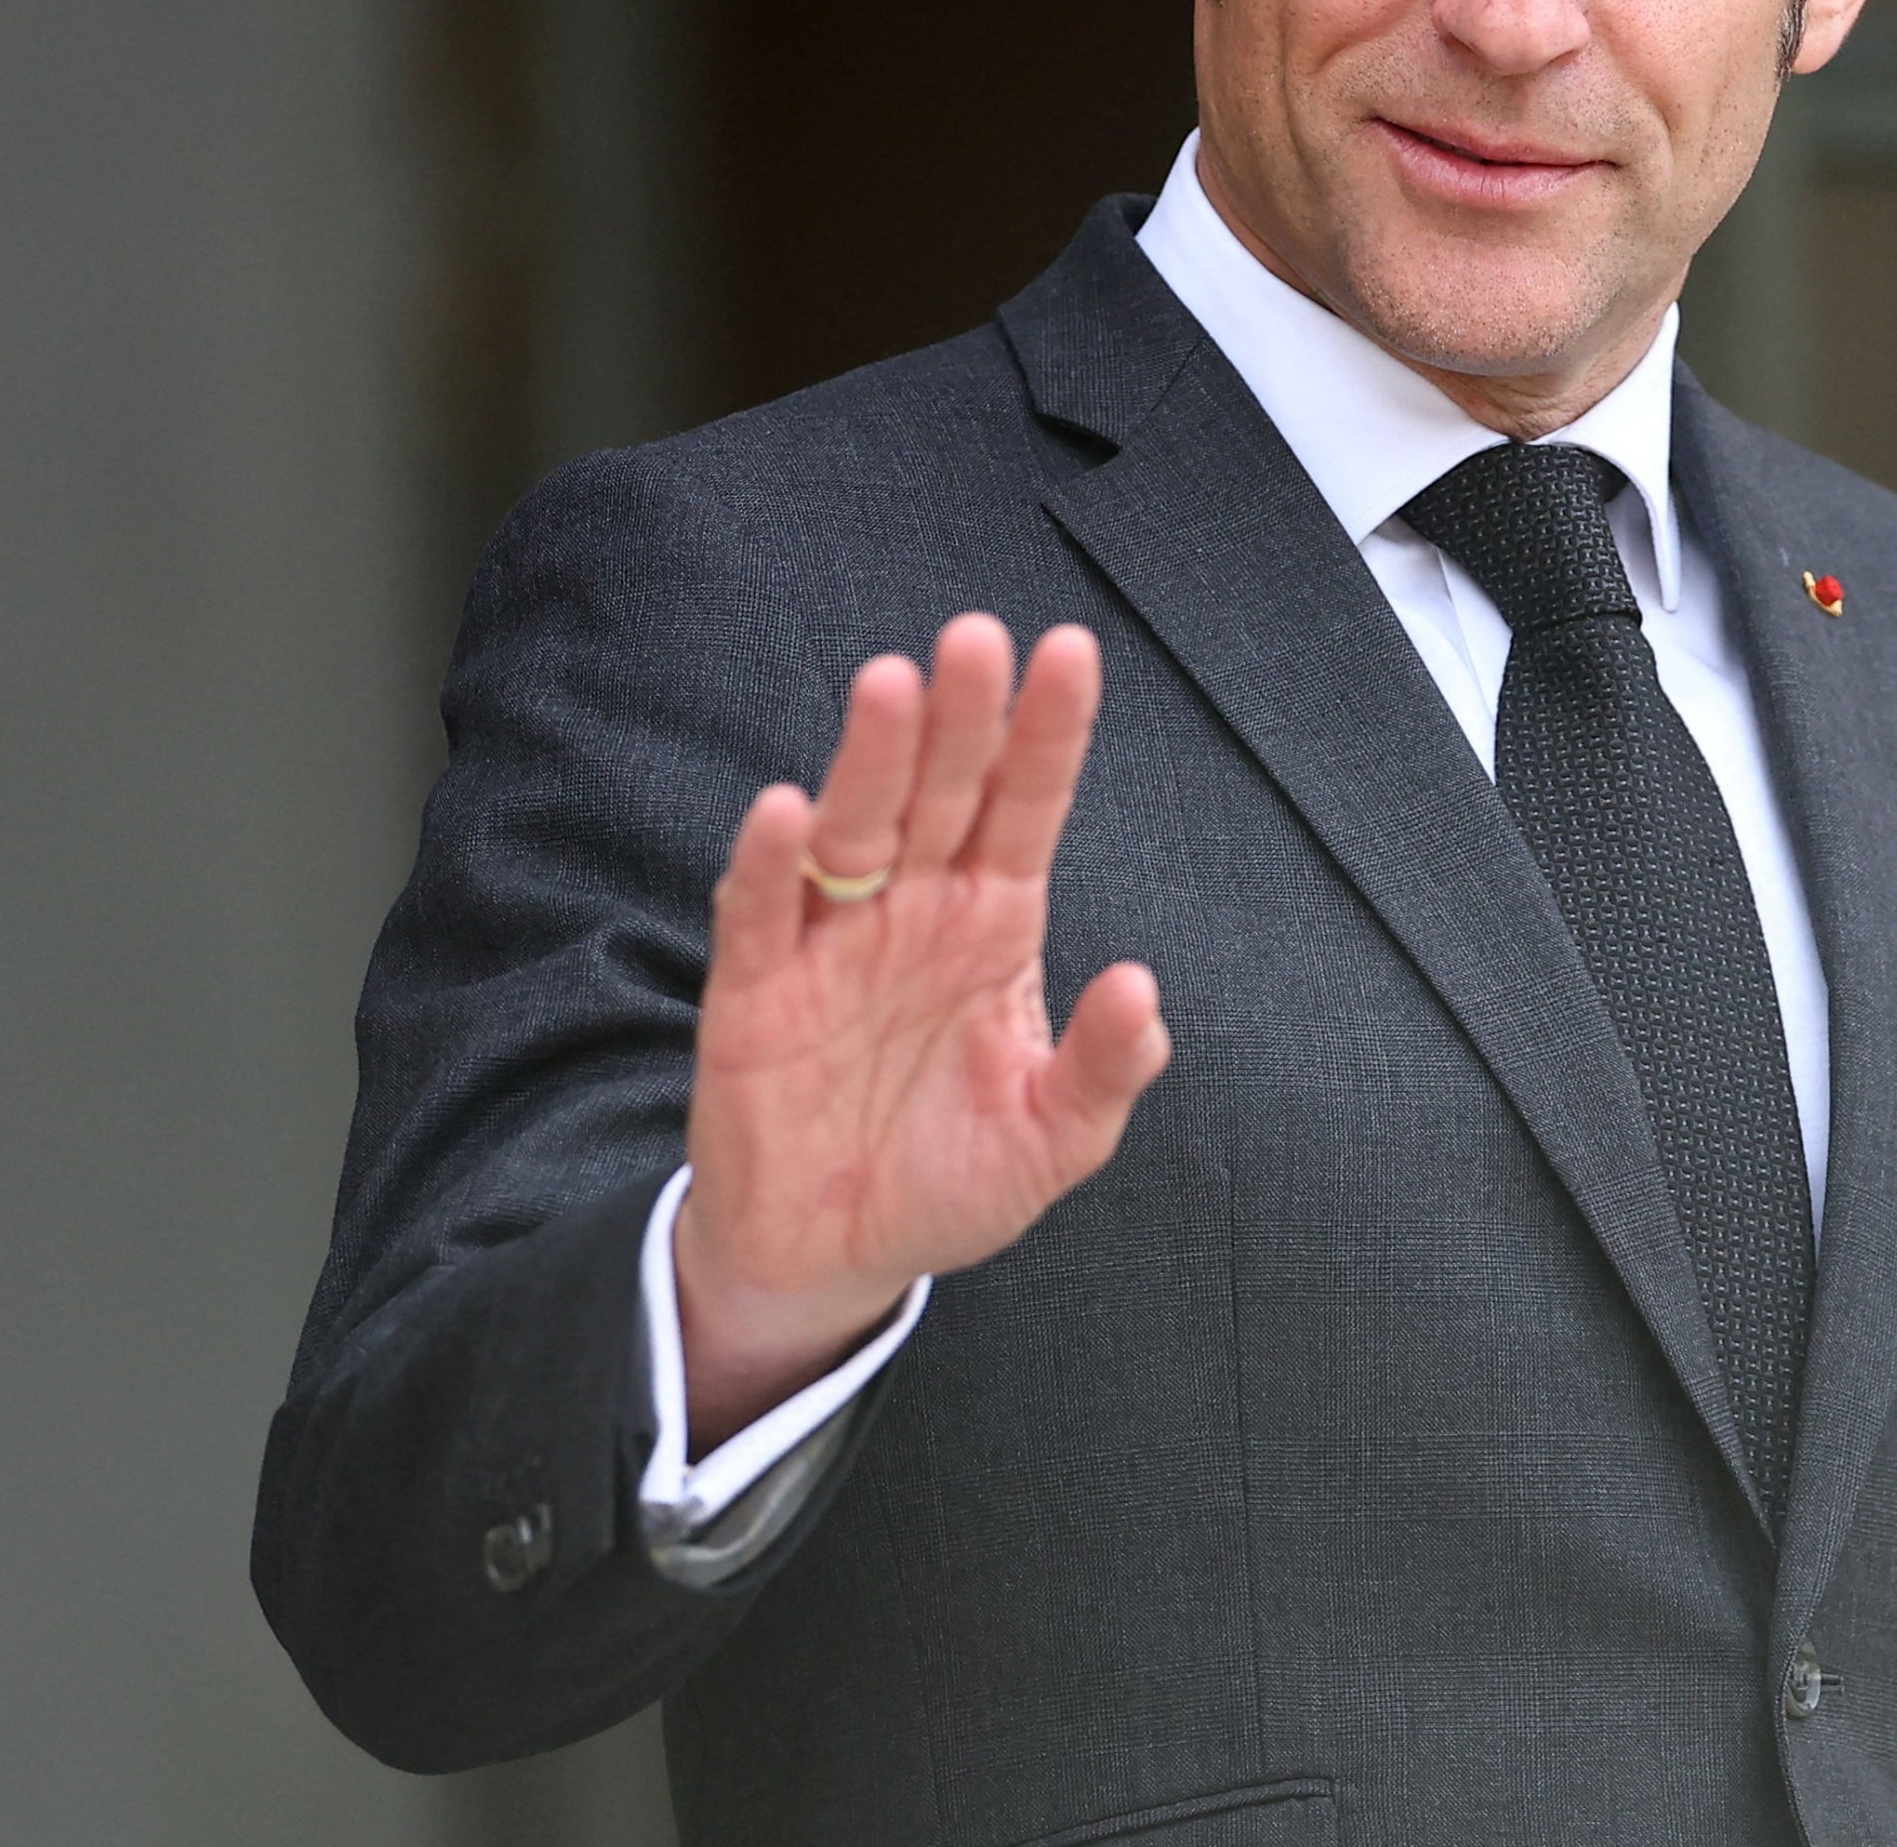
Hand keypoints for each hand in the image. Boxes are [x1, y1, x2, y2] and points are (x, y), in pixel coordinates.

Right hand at [672, 614, 1167, 1448]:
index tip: (1072, 650)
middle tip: (976, 638)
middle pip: (939, 791)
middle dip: (960, 716)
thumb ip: (1103, 1070)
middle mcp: (913, 909)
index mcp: (993, 921)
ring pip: (853, 829)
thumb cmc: (949, 1179)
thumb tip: (1142, 988)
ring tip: (892, 685)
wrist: (833, 1258)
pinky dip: (768, 865)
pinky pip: (760, 916)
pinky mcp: (754, 994)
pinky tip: (784, 811)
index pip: (1025, 803)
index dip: (1047, 731)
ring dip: (869, 759)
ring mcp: (831, 943)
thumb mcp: (1054, 1140)